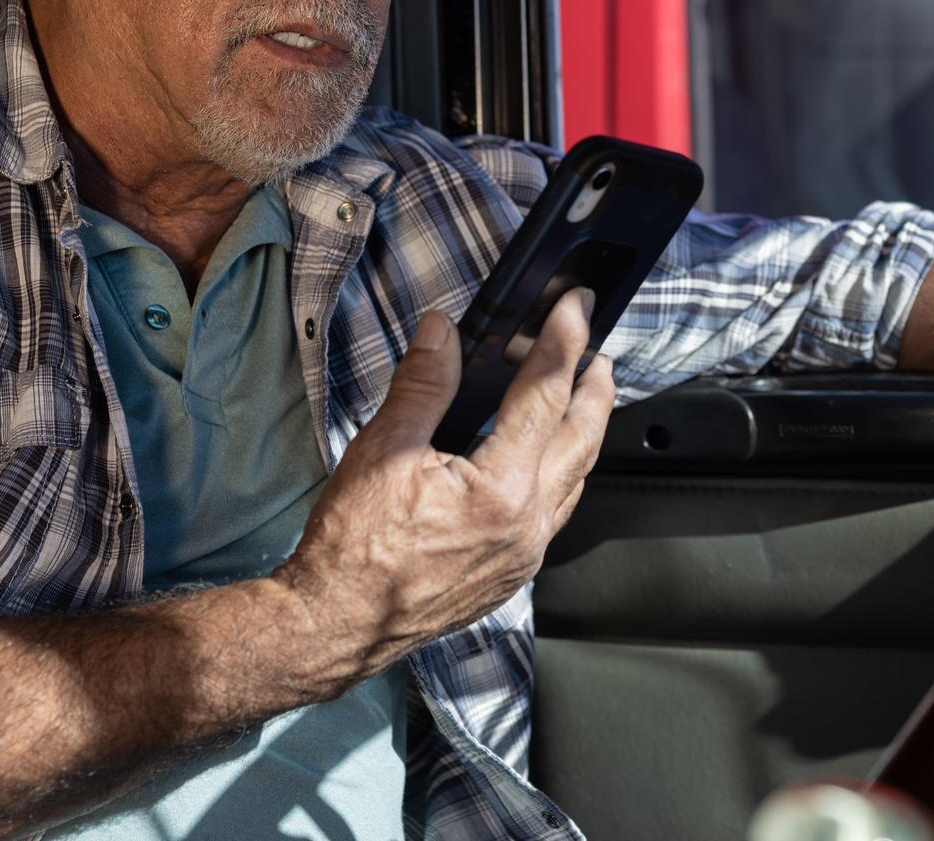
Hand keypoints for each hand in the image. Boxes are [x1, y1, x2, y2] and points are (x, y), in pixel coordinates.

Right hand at [272, 289, 613, 673]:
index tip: (576, 307)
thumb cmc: (352, 553)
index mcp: (500, 491)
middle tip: (598, 350)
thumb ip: (423, 385)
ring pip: (575, 479)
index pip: (546, 395)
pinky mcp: (512, 574)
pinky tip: (544, 460)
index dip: (564, 341)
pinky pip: (555, 512)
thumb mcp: (383, 450)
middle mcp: (526, 526)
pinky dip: (560, 473)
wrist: (334, 626)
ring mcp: (523, 555)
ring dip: (583, 432)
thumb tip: (442, 335)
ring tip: (581, 397)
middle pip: (583, 439)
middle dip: (596, 387)